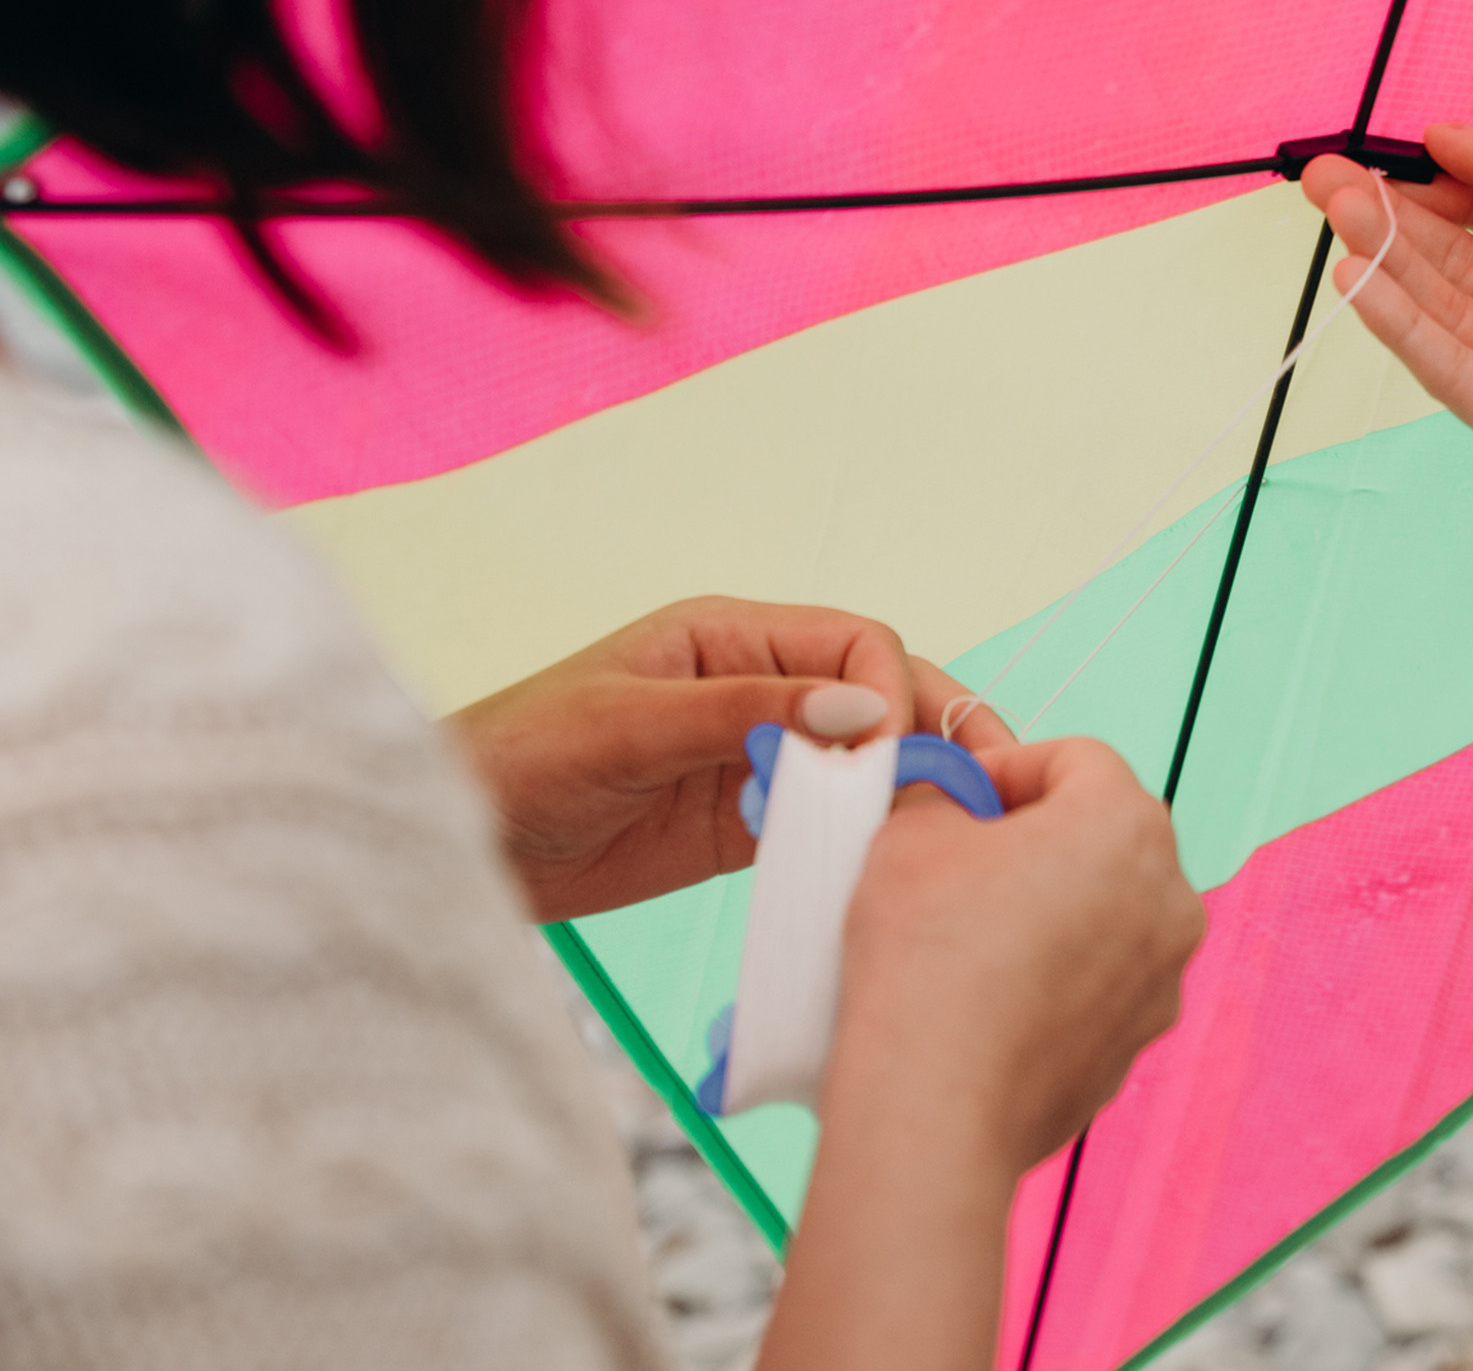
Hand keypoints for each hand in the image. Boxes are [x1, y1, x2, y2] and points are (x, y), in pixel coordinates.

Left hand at [448, 596, 1012, 922]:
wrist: (451, 846)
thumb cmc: (517, 757)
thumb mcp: (628, 723)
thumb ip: (746, 714)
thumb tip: (864, 715)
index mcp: (732, 636)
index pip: (853, 643)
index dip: (891, 691)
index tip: (896, 756)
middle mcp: (759, 689)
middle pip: (880, 698)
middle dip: (935, 734)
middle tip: (986, 790)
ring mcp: (757, 759)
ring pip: (866, 765)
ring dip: (910, 793)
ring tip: (957, 838)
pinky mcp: (745, 827)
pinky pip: (828, 826)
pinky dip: (864, 843)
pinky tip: (888, 871)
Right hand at [757, 739, 1202, 1370]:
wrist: (935, 1106)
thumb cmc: (926, 954)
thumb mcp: (909, 833)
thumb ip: (941, 795)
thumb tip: (950, 799)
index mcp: (1128, 823)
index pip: (1075, 757)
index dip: (1006, 767)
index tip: (955, 798)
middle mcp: (1172, 896)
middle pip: (1103, 834)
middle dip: (1036, 836)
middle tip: (960, 858)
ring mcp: (1164, 977)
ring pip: (1107, 910)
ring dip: (1051, 905)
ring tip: (971, 931)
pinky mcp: (1139, 1042)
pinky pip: (1100, 981)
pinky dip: (1058, 974)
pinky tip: (991, 995)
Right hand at [1301, 114, 1472, 495]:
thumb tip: (1444, 139)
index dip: (1440, 187)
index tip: (1382, 160)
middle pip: (1458, 261)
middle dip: (1391, 218)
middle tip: (1327, 182)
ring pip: (1442, 309)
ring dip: (1383, 258)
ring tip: (1334, 210)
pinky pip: (1443, 366)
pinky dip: (1394, 320)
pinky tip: (1354, 274)